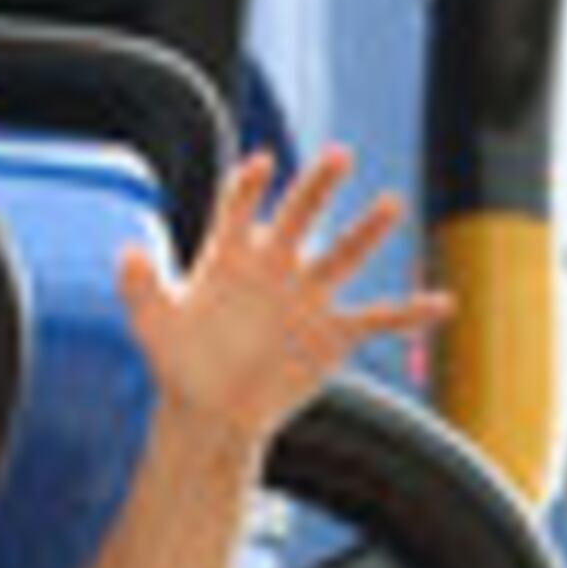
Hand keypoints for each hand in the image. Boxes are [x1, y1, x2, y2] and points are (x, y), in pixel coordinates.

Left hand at [122, 139, 442, 451]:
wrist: (210, 411)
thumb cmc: (179, 362)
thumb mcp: (152, 324)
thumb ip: (139, 285)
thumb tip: (124, 251)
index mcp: (228, 256)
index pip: (238, 209)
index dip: (248, 187)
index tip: (258, 165)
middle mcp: (274, 266)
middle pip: (300, 216)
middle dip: (317, 187)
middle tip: (337, 156)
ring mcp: (307, 296)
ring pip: (342, 255)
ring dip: (366, 232)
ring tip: (389, 204)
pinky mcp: (333, 331)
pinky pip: (378, 318)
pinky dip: (411, 313)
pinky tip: (442, 304)